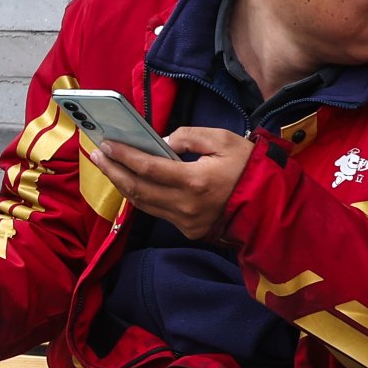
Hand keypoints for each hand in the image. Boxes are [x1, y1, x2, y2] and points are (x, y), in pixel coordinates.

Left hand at [86, 127, 250, 240]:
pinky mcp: (189, 231)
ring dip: (123, 185)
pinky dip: (142, 196)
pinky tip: (132, 182)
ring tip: (108, 166)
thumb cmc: (250, 169)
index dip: (124, 157)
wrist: (271, 207)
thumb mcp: (225, 141)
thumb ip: (191, 137)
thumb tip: (164, 142)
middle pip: (138, 190)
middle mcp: (186, 206)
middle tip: (97, 155)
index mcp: (195, 182)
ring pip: (144, 204)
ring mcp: (186, 222)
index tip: (106, 145)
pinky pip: (158, 212)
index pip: (148, 169)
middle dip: (113, 171)